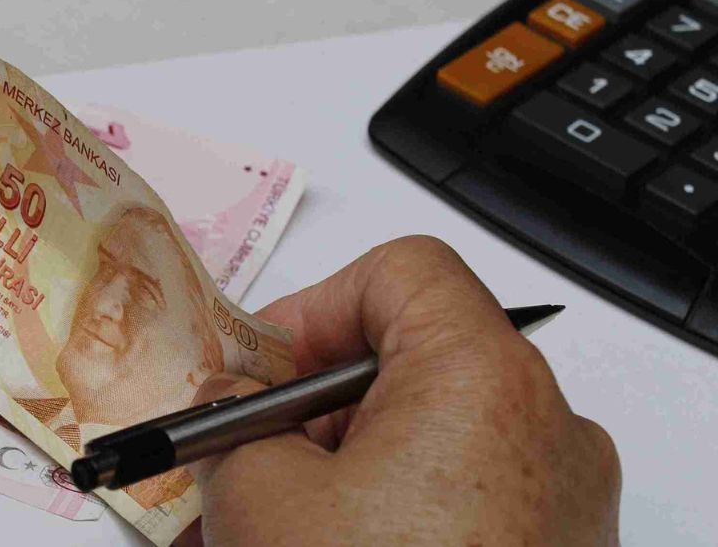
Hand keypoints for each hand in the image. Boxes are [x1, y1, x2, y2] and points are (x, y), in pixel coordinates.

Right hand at [182, 236, 620, 545]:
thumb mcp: (262, 500)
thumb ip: (236, 428)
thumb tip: (234, 420)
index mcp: (483, 376)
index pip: (398, 272)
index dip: (313, 306)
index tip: (257, 370)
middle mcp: (543, 425)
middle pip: (408, 362)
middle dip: (307, 410)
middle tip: (243, 458)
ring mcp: (557, 497)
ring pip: (425, 441)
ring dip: (335, 472)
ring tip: (263, 525)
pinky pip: (455, 499)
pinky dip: (387, 514)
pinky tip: (323, 545)